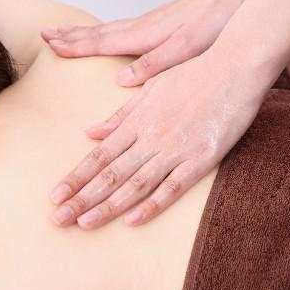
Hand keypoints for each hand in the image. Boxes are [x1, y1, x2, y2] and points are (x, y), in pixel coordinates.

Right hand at [41, 0, 249, 86]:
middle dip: (70, 36)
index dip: (74, 46)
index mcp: (144, 36)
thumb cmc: (215, 22)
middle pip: (98, 32)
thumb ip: (154, 65)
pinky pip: (123, 27)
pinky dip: (105, 31)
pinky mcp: (162, 22)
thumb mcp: (186, 50)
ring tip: (65, 31)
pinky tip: (109, 34)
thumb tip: (121, 80)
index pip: (100, 43)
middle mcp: (142, 27)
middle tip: (44, 34)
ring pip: (108, 28)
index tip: (48, 45)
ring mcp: (151, 22)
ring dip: (84, 31)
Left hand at [49, 49, 265, 228]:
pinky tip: (132, 221)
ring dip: (107, 205)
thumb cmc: (193, 73)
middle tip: (58, 218)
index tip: (55, 195)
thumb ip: (121, 113)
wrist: (234, 67)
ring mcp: (175, 149)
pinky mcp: (201, 160)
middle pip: (110, 173)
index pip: (99, 155)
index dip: (75, 177)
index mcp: (137, 120)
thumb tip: (90, 131)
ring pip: (135, 184)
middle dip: (81, 198)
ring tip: (84, 223)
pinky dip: (151, 205)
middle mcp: (150, 137)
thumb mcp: (151, 87)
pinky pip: (172, 187)